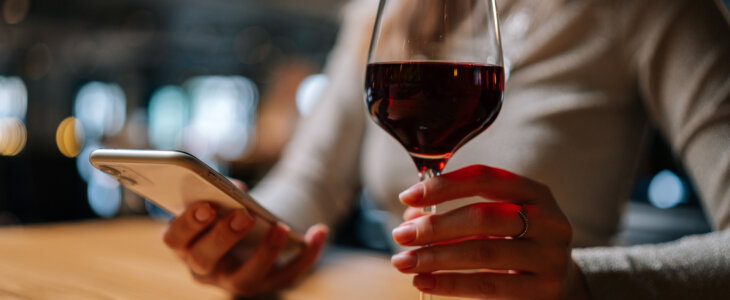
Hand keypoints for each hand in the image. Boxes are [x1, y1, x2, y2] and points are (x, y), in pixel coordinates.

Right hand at [162, 179, 327, 295]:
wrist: (252, 233)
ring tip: (280, 227)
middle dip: (223, 237)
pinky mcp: (268, 284)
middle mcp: (205, 269)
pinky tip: (319, 230)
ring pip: (246, 278)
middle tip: (244, 216)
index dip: (187, 224)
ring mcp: (236, 281)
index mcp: (186, 244)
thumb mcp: (220, 198)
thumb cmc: (228, 209)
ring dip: (264, 253)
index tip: (207, 205)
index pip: (174, 240)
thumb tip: (237, 191)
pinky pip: (288, 274)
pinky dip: (307, 254)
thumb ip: (221, 190)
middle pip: (205, 260)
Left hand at [391, 165, 587, 298]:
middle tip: (401, 234)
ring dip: (436, 257)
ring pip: (483, 252)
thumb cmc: (518, 244)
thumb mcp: (499, 220)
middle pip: (483, 216)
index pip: (486, 178)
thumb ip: (459, 213)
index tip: (408, 196)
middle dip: (435, 225)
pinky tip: (424, 281)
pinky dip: (450, 283)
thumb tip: (411, 216)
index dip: (444, 185)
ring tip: (405, 261)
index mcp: (535, 192)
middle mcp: (549, 221)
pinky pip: (488, 285)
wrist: (562, 284)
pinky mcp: (544, 290)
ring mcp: (550, 257)